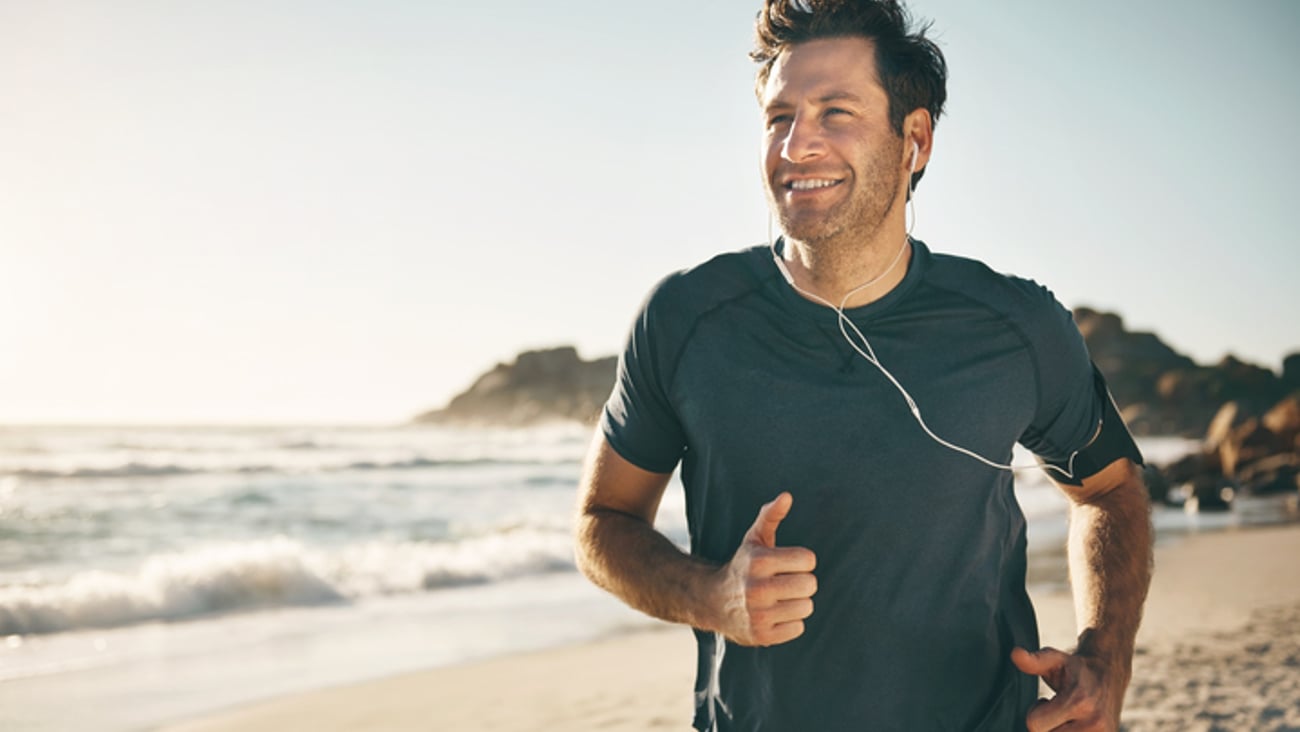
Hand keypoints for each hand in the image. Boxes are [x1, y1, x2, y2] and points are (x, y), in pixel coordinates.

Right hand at [713, 492, 816, 646]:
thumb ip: (771, 515)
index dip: (801, 561)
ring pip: (807, 607)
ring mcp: (758, 614)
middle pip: (810, 585)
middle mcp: (757, 588)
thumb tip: (787, 496)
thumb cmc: (743, 566)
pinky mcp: (761, 636)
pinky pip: (798, 627)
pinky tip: (776, 614)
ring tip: (780, 599)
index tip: (788, 563)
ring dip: (798, 603)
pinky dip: (791, 622)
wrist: (712, 601)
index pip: (809, 560)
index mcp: (759, 561)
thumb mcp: (754, 539)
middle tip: (786, 582)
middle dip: (802, 582)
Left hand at [1011, 646, 1122, 731]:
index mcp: (1078, 701)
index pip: (1035, 724)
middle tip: (1057, 710)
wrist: (1110, 674)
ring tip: (1067, 717)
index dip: (1035, 713)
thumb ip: (1034, 661)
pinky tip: (1075, 725)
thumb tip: (1016, 654)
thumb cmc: (1076, 668)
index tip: (1046, 701)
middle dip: (1047, 725)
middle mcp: (1094, 722)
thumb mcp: (1054, 659)